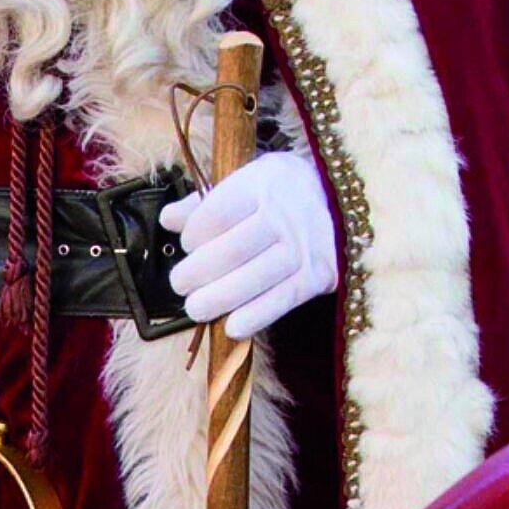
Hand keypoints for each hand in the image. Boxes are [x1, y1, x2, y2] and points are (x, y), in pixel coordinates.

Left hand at [159, 150, 337, 340]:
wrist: (339, 201)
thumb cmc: (279, 193)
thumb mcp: (245, 181)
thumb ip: (205, 202)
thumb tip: (168, 219)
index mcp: (262, 183)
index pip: (218, 213)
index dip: (194, 234)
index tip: (186, 244)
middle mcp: (285, 214)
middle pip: (233, 250)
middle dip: (198, 272)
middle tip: (179, 284)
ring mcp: (304, 246)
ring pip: (255, 278)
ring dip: (219, 298)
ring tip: (195, 308)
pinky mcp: (318, 275)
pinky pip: (282, 299)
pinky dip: (255, 316)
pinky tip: (231, 327)